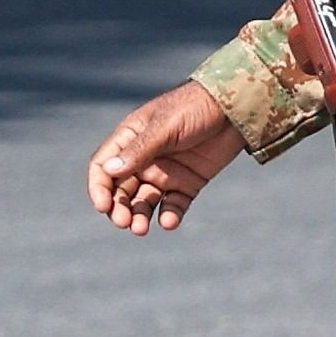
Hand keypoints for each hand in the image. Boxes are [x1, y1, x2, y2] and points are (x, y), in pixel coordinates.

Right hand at [88, 81, 247, 235]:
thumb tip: (109, 170)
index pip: (104, 167)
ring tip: (141, 229)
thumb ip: (139, 150)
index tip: (104, 206)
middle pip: (121, 190)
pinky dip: (169, 216)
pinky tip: (168, 222)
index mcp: (130, 139)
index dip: (99, 188)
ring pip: (144, 201)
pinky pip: (173, 205)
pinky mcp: (187, 183)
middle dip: (119, 208)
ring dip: (139, 215)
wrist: (236, 108)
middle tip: (125, 222)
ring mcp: (166, 172)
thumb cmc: (195, 107)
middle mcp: (144, 159)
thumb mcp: (165, 126)